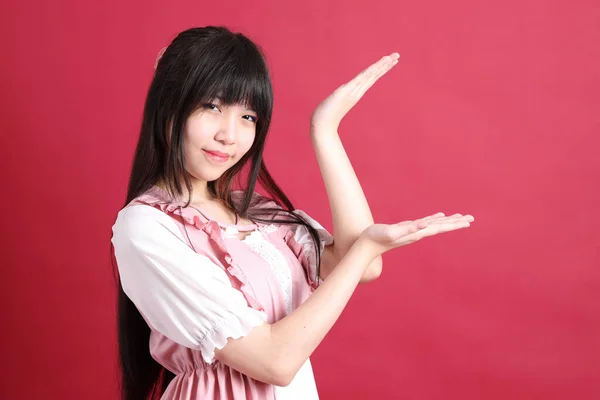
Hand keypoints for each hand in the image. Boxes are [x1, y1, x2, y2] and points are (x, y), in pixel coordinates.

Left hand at [310, 53, 399, 132]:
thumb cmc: (326, 117)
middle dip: (385, 65)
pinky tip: (377, 65)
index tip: (390, 61)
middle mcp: (357, 92)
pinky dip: (369, 72)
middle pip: (374, 75)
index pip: (370, 78)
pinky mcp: (346, 91)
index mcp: (355, 93)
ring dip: (381, 66)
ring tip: (392, 57)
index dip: (380, 69)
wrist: (322, 126)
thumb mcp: (333, 104)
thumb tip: (337, 99)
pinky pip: (360, 79)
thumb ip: (337, 101)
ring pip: (370, 76)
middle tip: (397, 55)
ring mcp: (353, 92)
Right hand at [360, 212, 474, 257]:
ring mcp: (412, 232)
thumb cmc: (376, 238)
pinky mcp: (406, 229)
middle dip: (456, 223)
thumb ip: (407, 229)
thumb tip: (424, 225)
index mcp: (417, 233)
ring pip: (434, 225)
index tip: (467, 221)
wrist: (366, 246)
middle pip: (441, 227)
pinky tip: (437, 217)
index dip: (453, 224)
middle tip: (471, 219)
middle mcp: (417, 233)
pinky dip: (433, 219)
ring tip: (459, 218)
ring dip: (447, 221)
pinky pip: (424, 223)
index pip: (439, 228)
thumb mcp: (391, 232)